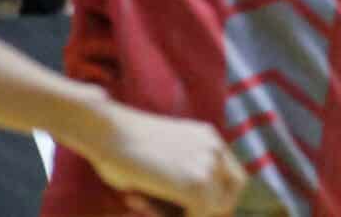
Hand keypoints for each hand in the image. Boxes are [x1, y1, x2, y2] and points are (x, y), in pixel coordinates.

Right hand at [82, 103, 247, 216]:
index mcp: (207, 138)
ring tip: (147, 204)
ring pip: (213, 206)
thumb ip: (176, 175)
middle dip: (210, 208)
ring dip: (188, 214)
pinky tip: (146, 205)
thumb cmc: (118, 147)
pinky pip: (198, 213)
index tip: (189, 208)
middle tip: (180, 213)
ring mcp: (207, 164)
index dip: (217, 196)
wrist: (107, 132)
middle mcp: (213, 148)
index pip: (232, 175)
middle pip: (233, 190)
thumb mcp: (159, 157)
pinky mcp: (195, 183)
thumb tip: (178, 207)